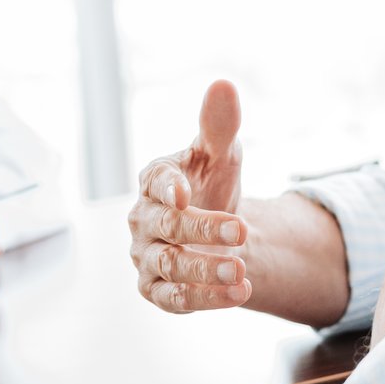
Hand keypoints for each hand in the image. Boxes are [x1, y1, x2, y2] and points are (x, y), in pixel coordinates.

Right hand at [127, 79, 250, 312]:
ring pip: (170, 266)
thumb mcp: (221, 153)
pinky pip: (174, 298)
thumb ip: (219, 124)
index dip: (167, 186)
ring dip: (205, 271)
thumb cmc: (212, 182)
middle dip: (202, 230)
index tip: (184, 193)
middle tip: (240, 231)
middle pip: (166, 225)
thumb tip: (223, 85)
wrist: (219, 230)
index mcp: (155, 179)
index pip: (155, 180)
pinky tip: (238, 294)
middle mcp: (143, 218)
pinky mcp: (156, 289)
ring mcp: (146, 256)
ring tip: (241, 272)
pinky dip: (205, 298)